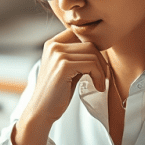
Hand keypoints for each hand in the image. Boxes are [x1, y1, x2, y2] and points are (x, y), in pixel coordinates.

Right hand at [12, 29, 107, 144]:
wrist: (42, 110)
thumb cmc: (56, 92)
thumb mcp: (66, 69)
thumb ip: (77, 56)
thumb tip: (100, 48)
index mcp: (52, 44)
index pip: (80, 34)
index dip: (94, 48)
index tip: (98, 65)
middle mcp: (53, 46)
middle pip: (90, 44)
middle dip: (101, 61)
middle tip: (103, 77)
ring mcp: (57, 55)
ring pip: (93, 54)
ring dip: (102, 70)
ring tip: (99, 83)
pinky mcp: (64, 66)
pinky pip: (91, 65)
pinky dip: (99, 76)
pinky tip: (97, 87)